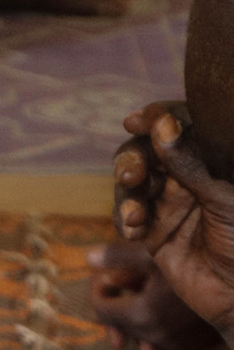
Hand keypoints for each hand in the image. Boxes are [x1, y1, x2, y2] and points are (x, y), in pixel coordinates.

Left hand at [87, 239, 219, 349]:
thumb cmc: (196, 265)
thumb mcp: (155, 255)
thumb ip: (119, 257)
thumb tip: (88, 258)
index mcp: (140, 314)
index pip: (100, 309)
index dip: (99, 290)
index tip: (108, 276)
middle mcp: (154, 335)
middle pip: (117, 324)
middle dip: (114, 304)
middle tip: (119, 284)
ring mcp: (173, 344)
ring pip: (138, 333)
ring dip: (133, 316)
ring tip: (139, 295)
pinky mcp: (190, 347)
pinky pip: (160, 340)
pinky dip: (153, 326)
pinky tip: (160, 309)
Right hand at [114, 102, 233, 344]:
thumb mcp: (222, 199)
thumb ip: (189, 163)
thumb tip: (162, 125)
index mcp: (213, 162)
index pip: (180, 126)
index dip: (156, 117)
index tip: (138, 122)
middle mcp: (188, 177)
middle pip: (146, 149)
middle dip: (134, 159)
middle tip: (134, 175)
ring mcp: (169, 202)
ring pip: (131, 180)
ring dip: (127, 193)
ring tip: (136, 216)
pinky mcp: (153, 229)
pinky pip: (126, 213)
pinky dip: (126, 218)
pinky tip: (137, 232)